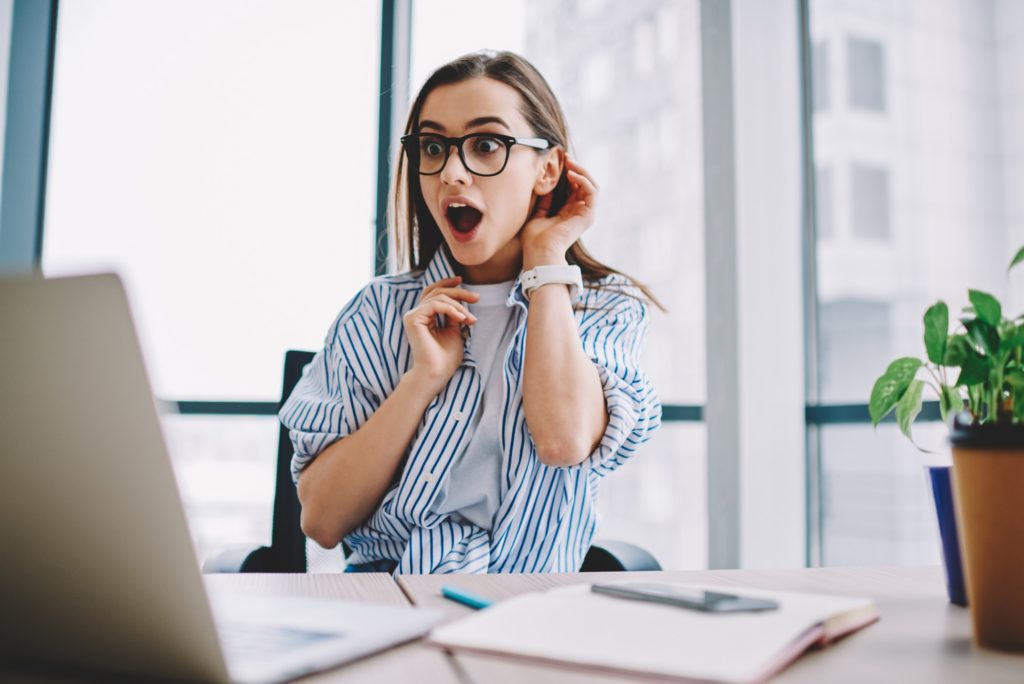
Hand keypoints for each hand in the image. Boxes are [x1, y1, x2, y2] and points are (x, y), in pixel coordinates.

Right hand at [402, 276, 479, 393]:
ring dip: (459, 305)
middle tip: (476, 297)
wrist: (437, 373)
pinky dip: (451, 309)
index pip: (434, 293)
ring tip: (470, 319)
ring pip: (438, 297)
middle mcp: (416, 313)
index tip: (461, 280)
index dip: (446, 283)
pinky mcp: (412, 319)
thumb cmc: (445, 357)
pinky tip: (462, 318)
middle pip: (437, 291)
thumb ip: (455, 314)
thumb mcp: (454, 330)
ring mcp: (413, 315)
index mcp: (425, 316)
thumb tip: (461, 300)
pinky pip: (435, 305)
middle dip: (459, 292)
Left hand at [520, 156, 597, 267]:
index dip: (568, 172)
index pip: (573, 187)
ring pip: (591, 185)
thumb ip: (544, 200)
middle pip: (584, 184)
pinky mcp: (589, 215)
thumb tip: (545, 184)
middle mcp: (579, 212)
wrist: (539, 251)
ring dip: (581, 171)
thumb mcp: (538, 213)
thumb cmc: (534, 238)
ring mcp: (585, 214)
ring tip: (569, 162)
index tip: (559, 160)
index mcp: (568, 212)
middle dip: (576, 168)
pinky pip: (592, 191)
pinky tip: (571, 174)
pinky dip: (583, 180)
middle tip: (565, 157)